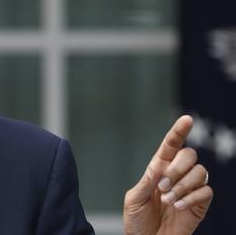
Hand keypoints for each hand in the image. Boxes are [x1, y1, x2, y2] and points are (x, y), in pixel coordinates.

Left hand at [123, 115, 212, 234]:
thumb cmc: (137, 220)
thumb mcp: (134, 199)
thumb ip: (146, 182)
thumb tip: (158, 166)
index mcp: (158, 169)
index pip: (171, 145)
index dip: (179, 131)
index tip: (187, 119)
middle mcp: (176, 175)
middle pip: (189, 155)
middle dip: (177, 168)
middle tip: (162, 187)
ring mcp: (190, 189)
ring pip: (201, 172)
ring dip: (183, 185)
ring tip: (167, 200)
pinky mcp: (200, 204)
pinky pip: (206, 192)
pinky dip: (191, 198)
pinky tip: (177, 208)